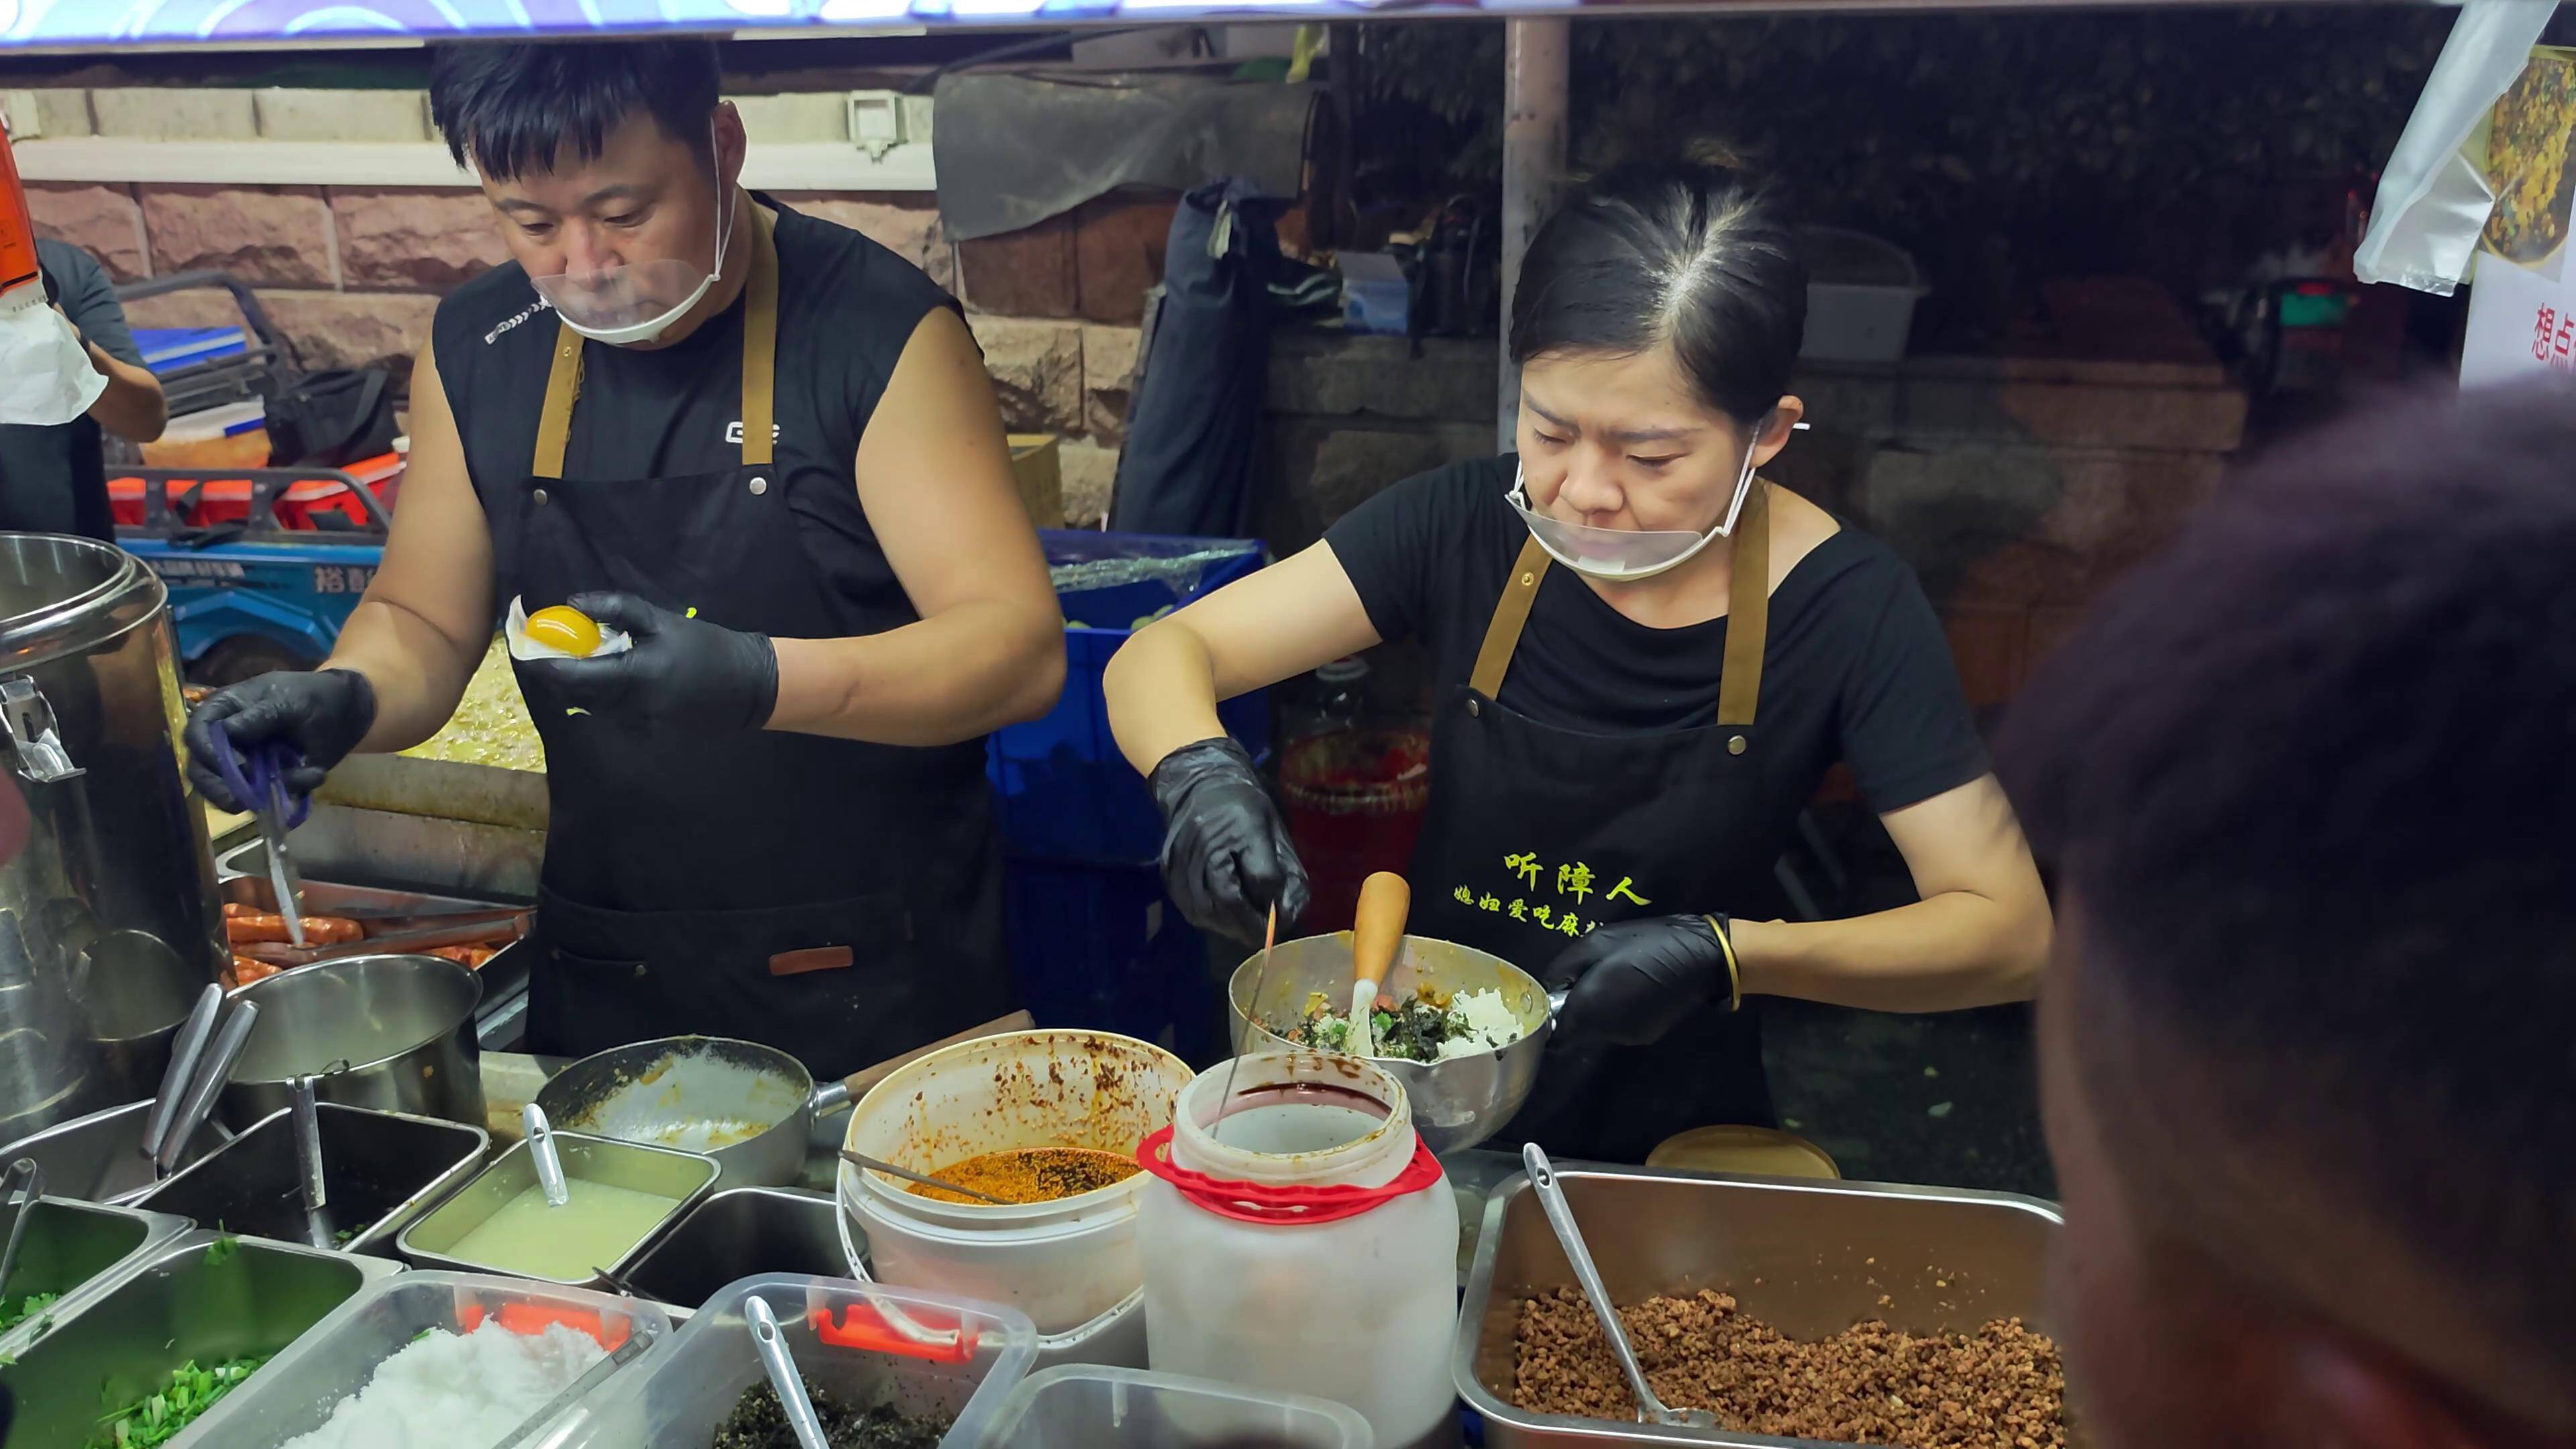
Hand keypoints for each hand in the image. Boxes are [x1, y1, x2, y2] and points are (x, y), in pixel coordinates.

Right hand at [183, 669, 376, 811]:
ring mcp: (243, 764)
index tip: (232, 763)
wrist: (345, 711)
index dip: (205, 752)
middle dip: (221, 788)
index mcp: (223, 711)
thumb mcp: (289, 700)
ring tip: (292, 783)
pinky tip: (315, 773)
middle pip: (200, 771)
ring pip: (225, 792)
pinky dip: (290, 792)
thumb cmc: (312, 696)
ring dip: (253, 796)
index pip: (195, 734)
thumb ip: (259, 716)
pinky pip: (265, 797)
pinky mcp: (264, 782)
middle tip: (244, 798)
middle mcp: (225, 741)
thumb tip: (226, 731)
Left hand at [522, 593, 778, 731]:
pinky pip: (607, 710)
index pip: (572, 676)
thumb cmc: (704, 646)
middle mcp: (629, 706)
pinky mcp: (643, 729)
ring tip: (570, 657)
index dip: (542, 664)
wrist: (745, 684)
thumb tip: (572, 603)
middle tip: (541, 648)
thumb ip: (615, 609)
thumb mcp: (660, 620)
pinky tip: (601, 673)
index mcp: (633, 676)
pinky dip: (595, 692)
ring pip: (587, 705)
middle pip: (572, 695)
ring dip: (573, 683)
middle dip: (552, 673)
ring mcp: (636, 722)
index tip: (522, 647)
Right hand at [1149, 736, 1309, 942]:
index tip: (1277, 928)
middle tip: (1262, 933)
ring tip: (1245, 926)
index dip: (1259, 917)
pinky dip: (1208, 916)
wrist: (1198, 780)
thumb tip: (1281, 911)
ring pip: (1201, 911)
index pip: (1243, 890)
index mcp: (1229, 835)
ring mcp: (1178, 862)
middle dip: (1244, 926)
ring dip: (1227, 925)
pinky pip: (1187, 905)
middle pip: (1220, 905)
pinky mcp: (1168, 870)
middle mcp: (1199, 850)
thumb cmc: (1243, 802)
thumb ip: (1277, 870)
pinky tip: (1224, 915)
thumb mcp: (1270, 828)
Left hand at [1540, 913, 1736, 1047]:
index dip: (1547, 1022)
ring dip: (1597, 1010)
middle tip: (1586, 978)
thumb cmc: (1644, 943)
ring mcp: (1628, 1037)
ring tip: (1614, 979)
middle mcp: (1606, 1031)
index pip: (1555, 1037)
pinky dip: (1618, 1011)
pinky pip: (1619, 1026)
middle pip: (1576, 1032)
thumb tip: (1549, 990)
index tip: (1552, 1002)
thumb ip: (1564, 970)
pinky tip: (1633, 989)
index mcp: (1589, 1009)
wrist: (1701, 958)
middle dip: (1575, 1010)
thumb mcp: (1595, 943)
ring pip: (1598, 1029)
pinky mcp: (1646, 1036)